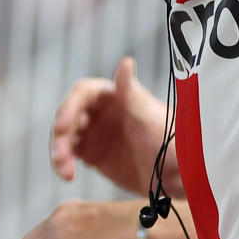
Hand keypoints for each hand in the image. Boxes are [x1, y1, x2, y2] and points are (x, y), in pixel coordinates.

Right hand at [51, 55, 167, 193]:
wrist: (180, 176)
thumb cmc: (171, 142)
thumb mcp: (151, 119)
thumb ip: (133, 94)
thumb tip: (126, 61)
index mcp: (115, 96)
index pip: (83, 93)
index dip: (69, 107)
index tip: (62, 127)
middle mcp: (101, 111)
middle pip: (69, 115)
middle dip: (60, 135)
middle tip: (60, 156)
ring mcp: (96, 133)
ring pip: (66, 136)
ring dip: (59, 151)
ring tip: (65, 172)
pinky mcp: (93, 154)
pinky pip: (69, 155)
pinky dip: (64, 164)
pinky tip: (68, 176)